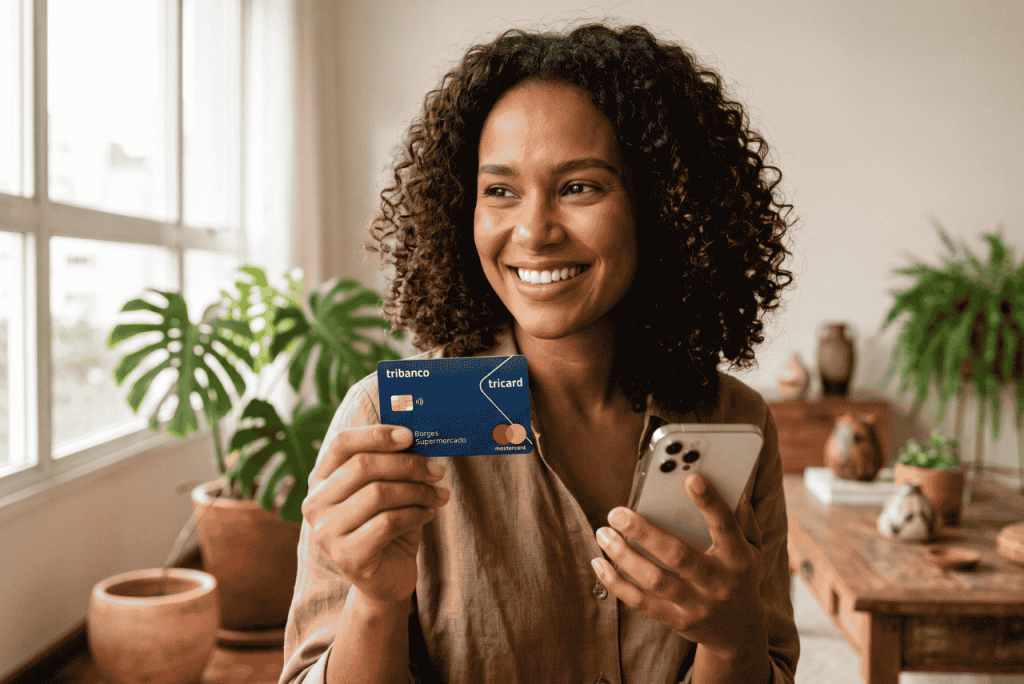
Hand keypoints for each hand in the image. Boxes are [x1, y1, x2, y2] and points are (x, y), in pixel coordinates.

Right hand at [301, 424, 449, 608]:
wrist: (386, 579)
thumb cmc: (387, 527)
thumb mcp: (388, 490)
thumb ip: (392, 464)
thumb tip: (415, 437)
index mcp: (321, 480)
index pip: (342, 444)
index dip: (376, 435)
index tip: (409, 436)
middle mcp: (315, 504)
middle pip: (362, 466)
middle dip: (407, 465)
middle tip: (437, 470)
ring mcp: (326, 532)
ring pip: (378, 494)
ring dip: (418, 491)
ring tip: (437, 495)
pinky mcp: (346, 557)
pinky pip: (387, 522)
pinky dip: (415, 514)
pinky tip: (428, 513)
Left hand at [591, 473, 766, 660]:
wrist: (740, 633)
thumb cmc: (740, 578)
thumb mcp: (753, 550)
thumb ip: (743, 520)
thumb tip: (734, 488)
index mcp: (738, 559)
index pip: (726, 527)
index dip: (710, 503)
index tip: (691, 479)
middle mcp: (718, 583)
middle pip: (679, 556)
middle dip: (644, 533)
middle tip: (617, 512)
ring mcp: (697, 605)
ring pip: (655, 580)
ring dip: (624, 556)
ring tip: (604, 533)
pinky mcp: (677, 621)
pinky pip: (641, 603)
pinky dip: (616, 583)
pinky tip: (600, 563)